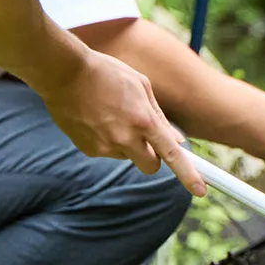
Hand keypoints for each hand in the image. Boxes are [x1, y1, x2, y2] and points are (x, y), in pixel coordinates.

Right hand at [45, 47, 203, 191]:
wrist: (63, 73)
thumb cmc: (106, 73)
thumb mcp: (141, 86)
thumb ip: (160, 116)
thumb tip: (176, 140)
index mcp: (143, 120)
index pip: (172, 155)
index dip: (189, 175)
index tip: (201, 191)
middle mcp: (125, 138)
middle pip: (149, 166)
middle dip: (152, 158)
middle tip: (146, 139)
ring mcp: (104, 146)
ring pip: (126, 155)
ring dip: (126, 142)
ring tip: (111, 114)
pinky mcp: (88, 149)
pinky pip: (106, 151)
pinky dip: (106, 139)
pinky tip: (96, 118)